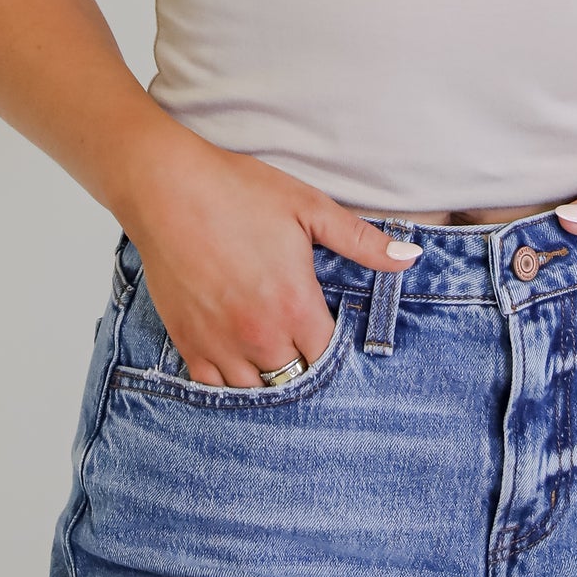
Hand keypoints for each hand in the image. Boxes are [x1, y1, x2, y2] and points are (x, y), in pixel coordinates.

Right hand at [121, 128, 419, 385]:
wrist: (165, 187)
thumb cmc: (237, 191)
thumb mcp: (308, 207)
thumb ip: (361, 241)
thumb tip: (411, 259)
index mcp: (294, 306)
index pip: (331, 359)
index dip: (337, 349)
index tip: (335, 332)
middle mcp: (258, 335)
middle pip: (296, 379)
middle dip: (306, 364)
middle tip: (307, 342)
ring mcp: (219, 343)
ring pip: (256, 389)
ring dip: (270, 376)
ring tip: (276, 351)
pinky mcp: (187, 341)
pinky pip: (214, 387)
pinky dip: (231, 381)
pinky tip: (240, 359)